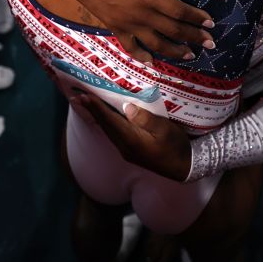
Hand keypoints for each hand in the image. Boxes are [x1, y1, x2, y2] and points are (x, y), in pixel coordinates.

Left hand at [69, 92, 191, 180]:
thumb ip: (147, 119)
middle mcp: (125, 147)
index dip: (96, 107)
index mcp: (132, 141)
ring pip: (108, 129)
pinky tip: (105, 114)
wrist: (184, 168)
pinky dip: (107, 121)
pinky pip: (114, 132)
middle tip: (77, 95)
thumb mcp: (166, 130)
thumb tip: (128, 108)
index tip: (83, 95)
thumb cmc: (177, 147)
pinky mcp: (131, 149)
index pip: (110, 121)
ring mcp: (127, 150)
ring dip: (97, 115)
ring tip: (87, 102)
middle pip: (105, 125)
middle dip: (91, 110)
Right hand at [70, 0, 213, 63]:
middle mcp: (143, 15)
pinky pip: (132, 48)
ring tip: (190, 55)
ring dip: (175, 51)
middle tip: (210, 44)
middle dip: (193, 37)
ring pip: (156, 43)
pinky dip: (143, 57)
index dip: (196, 18)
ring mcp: (130, 25)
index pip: (179, 11)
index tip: (210, 23)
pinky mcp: (118, 30)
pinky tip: (153, 63)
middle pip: (173, 30)